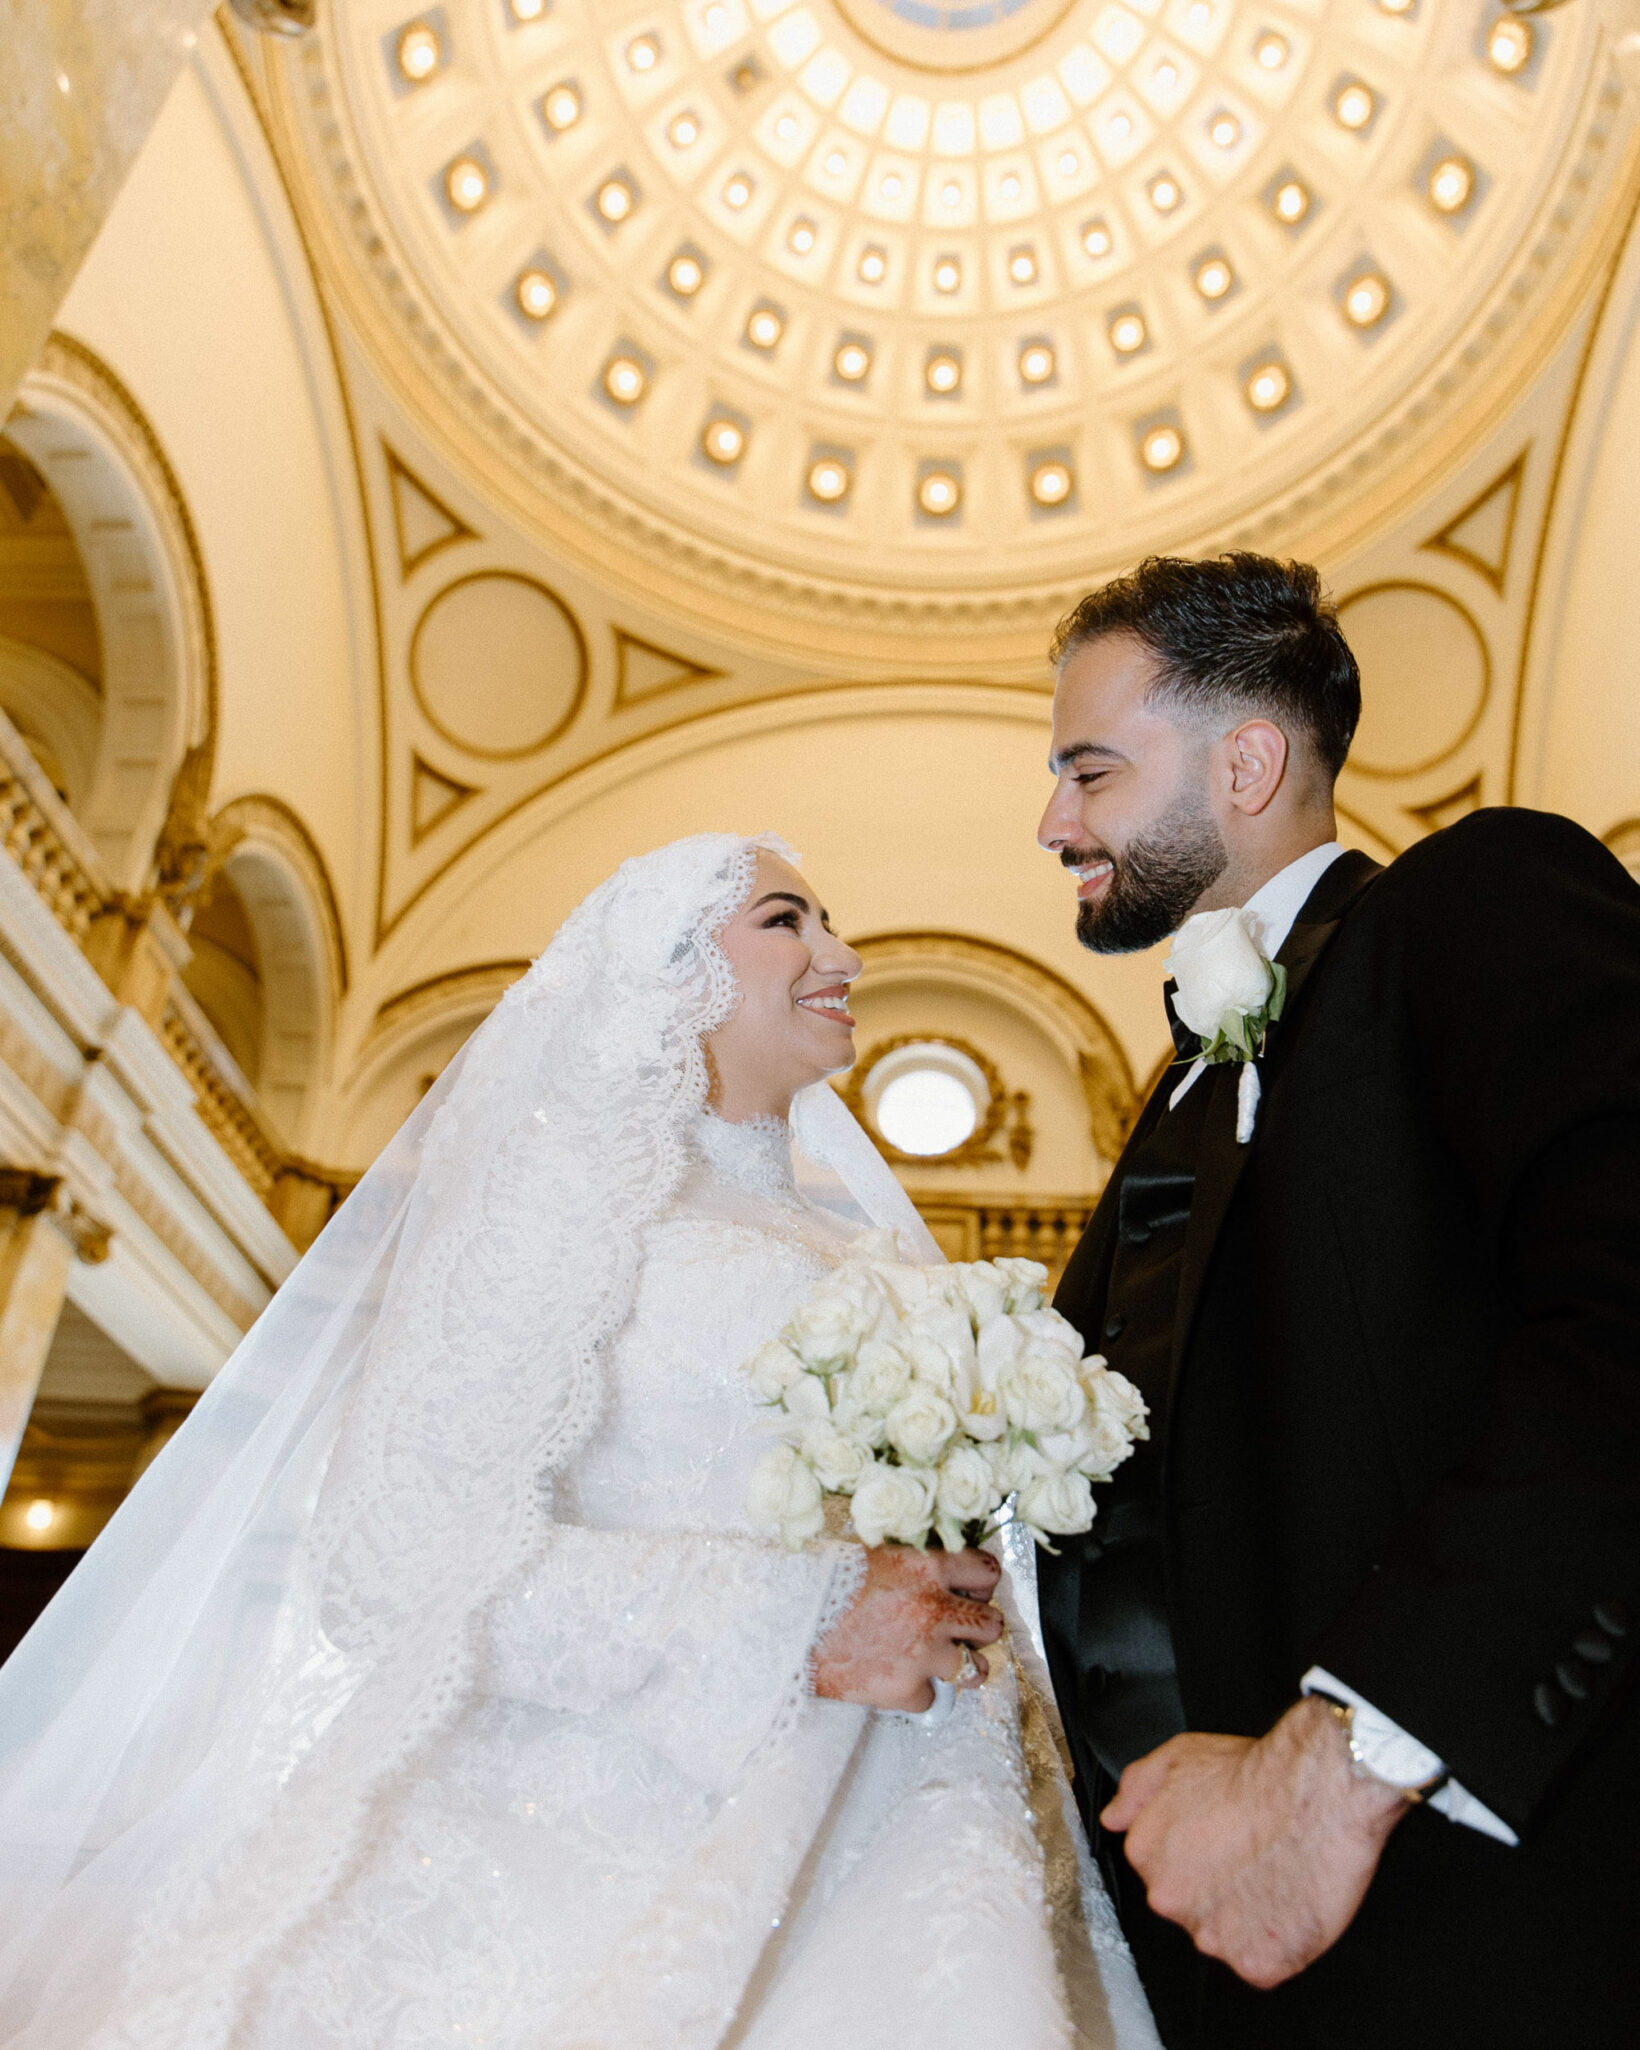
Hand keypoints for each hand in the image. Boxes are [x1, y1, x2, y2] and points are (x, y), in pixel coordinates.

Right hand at [812, 1545, 1001, 1711]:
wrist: (785, 1624)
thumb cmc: (822, 1583)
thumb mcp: (874, 1554)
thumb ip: (914, 1565)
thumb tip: (942, 1573)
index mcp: (928, 1566)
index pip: (988, 1573)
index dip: (980, 1586)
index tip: (969, 1594)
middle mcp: (934, 1608)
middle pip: (992, 1624)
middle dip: (976, 1629)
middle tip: (956, 1631)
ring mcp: (923, 1652)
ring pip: (976, 1668)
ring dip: (960, 1666)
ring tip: (939, 1662)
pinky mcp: (906, 1690)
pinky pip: (933, 1698)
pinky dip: (917, 1692)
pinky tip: (894, 1677)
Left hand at [1100, 1697, 1408, 1988]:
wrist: (1316, 1793)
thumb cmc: (1256, 1773)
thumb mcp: (1179, 1755)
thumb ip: (1137, 1786)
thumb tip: (1115, 1816)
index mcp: (1147, 1853)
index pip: (1162, 1870)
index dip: (1197, 1854)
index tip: (1221, 1841)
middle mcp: (1169, 1899)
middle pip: (1190, 1907)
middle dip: (1216, 1889)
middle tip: (1250, 1857)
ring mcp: (1211, 1936)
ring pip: (1225, 1936)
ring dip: (1246, 1917)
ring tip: (1274, 1875)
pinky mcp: (1255, 1963)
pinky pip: (1262, 1962)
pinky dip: (1278, 1943)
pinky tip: (1289, 1904)